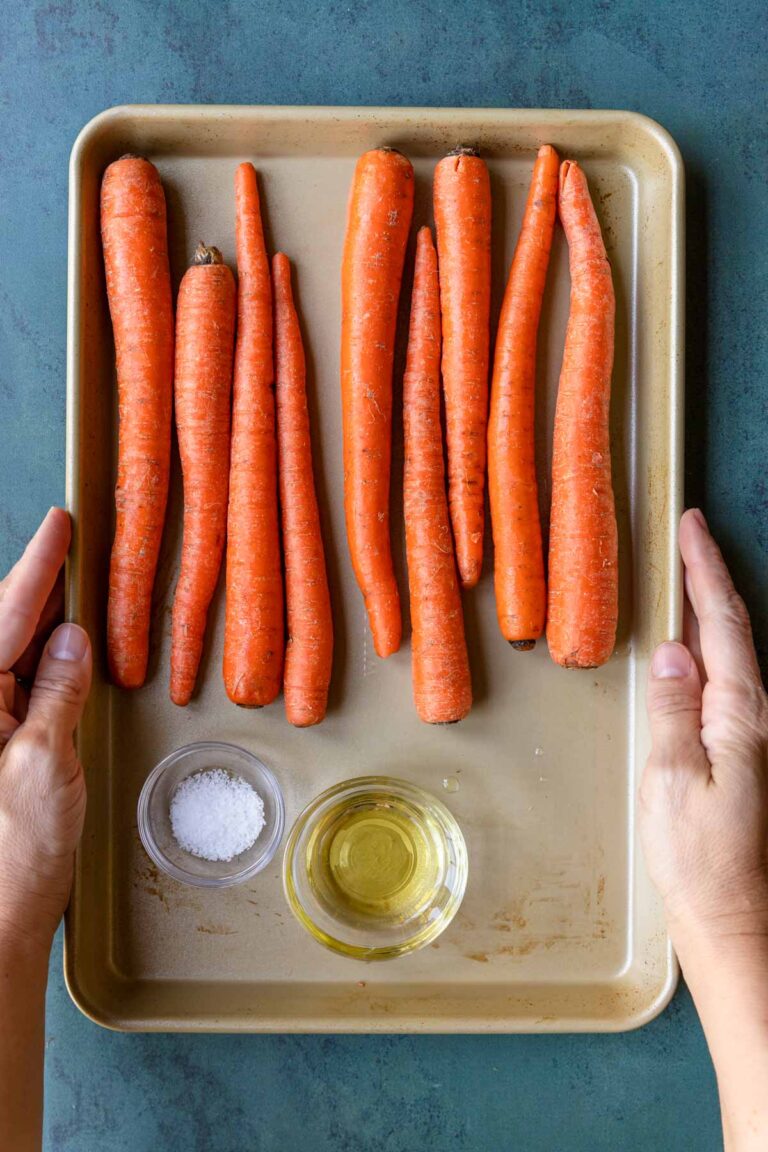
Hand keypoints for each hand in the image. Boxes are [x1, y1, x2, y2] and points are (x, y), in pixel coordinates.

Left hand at [0, 508, 90, 949]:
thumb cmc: (12, 859)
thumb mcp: (45, 764)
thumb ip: (56, 692)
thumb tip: (72, 640)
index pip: (4, 615)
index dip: (37, 566)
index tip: (59, 525)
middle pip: (0, 627)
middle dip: (36, 586)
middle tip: (72, 549)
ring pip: (7, 654)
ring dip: (41, 623)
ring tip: (73, 591)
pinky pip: (15, 686)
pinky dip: (41, 663)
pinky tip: (63, 650)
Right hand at [641, 508, 767, 955]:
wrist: (730, 915)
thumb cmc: (698, 856)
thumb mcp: (672, 780)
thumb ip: (674, 712)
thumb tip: (673, 651)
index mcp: (741, 716)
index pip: (722, 625)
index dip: (705, 572)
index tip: (691, 527)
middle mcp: (753, 717)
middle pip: (734, 630)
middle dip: (711, 577)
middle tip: (689, 535)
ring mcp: (749, 733)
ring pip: (732, 652)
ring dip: (711, 607)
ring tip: (688, 572)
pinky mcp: (738, 750)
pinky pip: (724, 678)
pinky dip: (709, 645)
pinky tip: (691, 646)